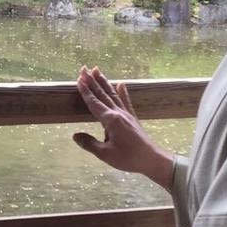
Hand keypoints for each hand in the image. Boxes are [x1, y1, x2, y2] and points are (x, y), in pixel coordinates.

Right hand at [75, 65, 174, 188]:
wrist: (151, 159)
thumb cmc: (128, 158)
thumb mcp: (105, 154)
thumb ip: (89, 143)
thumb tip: (75, 136)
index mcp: (110, 120)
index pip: (94, 103)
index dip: (85, 91)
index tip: (79, 78)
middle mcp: (118, 113)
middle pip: (102, 94)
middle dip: (92, 81)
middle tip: (84, 68)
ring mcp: (126, 114)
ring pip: (112, 94)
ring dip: (104, 82)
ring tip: (97, 70)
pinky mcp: (132, 118)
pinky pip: (126, 101)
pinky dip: (122, 92)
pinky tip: (121, 84)